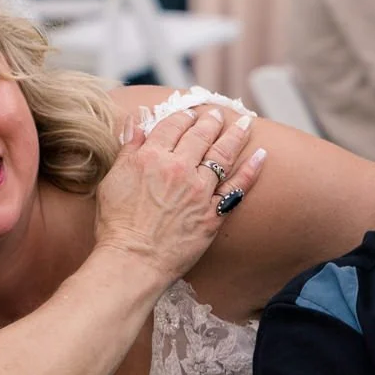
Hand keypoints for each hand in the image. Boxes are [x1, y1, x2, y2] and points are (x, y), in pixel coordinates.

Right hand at [95, 106, 264, 280]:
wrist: (133, 261)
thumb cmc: (117, 225)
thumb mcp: (113, 179)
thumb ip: (128, 149)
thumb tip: (136, 123)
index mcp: (151, 157)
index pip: (172, 126)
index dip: (182, 116)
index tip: (189, 114)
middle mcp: (178, 168)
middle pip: (200, 135)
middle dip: (210, 121)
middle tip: (216, 113)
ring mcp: (199, 190)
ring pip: (222, 154)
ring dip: (235, 135)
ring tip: (244, 123)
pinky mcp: (213, 213)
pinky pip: (237, 187)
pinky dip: (251, 170)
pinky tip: (261, 156)